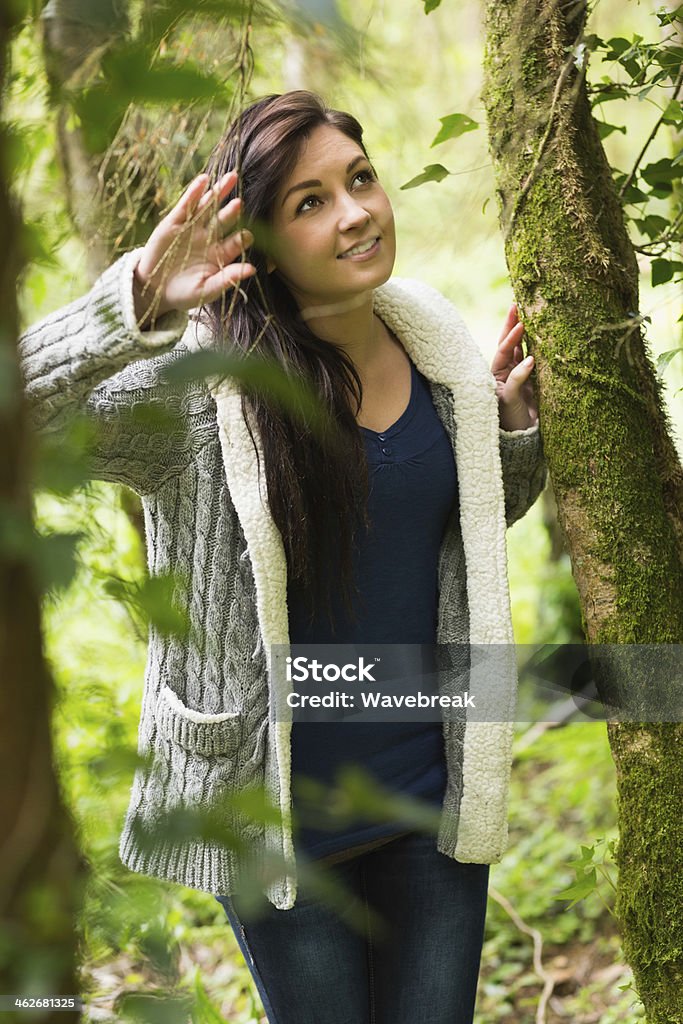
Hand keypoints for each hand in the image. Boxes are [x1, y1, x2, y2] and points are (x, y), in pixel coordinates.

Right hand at [132, 170, 255, 327]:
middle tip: (241, 201)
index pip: (236, 242)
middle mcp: (209, 238)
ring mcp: (192, 228)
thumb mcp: (206, 290)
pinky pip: (186, 205)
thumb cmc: (185, 294)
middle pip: (224, 220)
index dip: (242, 238)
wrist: (155, 290)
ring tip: (231, 178)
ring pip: (207, 207)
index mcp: (220, 254)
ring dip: (218, 193)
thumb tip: (252, 269)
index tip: (248, 236)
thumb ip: (227, 280)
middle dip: (233, 210)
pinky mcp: (174, 223)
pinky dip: (194, 193)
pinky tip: (203, 180)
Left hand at [490, 302, 538, 431]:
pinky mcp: (535, 379)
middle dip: (513, 324)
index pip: (503, 349)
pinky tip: (546, 334)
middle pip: (510, 343)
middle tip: (517, 304)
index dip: (511, 336)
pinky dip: (542, 347)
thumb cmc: (510, 420)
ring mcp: (522, 373)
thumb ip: (518, 379)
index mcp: (496, 374)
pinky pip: (539, 359)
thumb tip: (531, 359)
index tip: (521, 323)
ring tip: (532, 313)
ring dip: (528, 332)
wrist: (523, 438)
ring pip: (524, 348)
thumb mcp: (509, 400)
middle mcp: (508, 370)